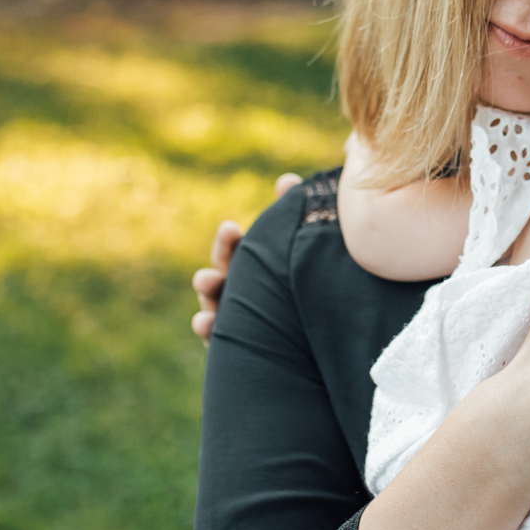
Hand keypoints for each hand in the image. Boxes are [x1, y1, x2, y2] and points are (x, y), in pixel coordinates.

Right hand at [189, 173, 303, 340]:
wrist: (325, 347)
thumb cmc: (309, 289)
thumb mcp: (301, 253)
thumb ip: (291, 217)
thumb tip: (287, 180)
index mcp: (253, 268)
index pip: (234, 252)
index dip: (229, 242)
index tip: (232, 228)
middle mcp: (241, 294)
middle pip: (218, 280)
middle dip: (213, 272)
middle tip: (212, 273)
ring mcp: (237, 321)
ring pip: (214, 309)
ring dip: (208, 299)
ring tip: (206, 289)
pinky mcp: (239, 349)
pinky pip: (219, 341)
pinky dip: (207, 330)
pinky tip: (203, 325)